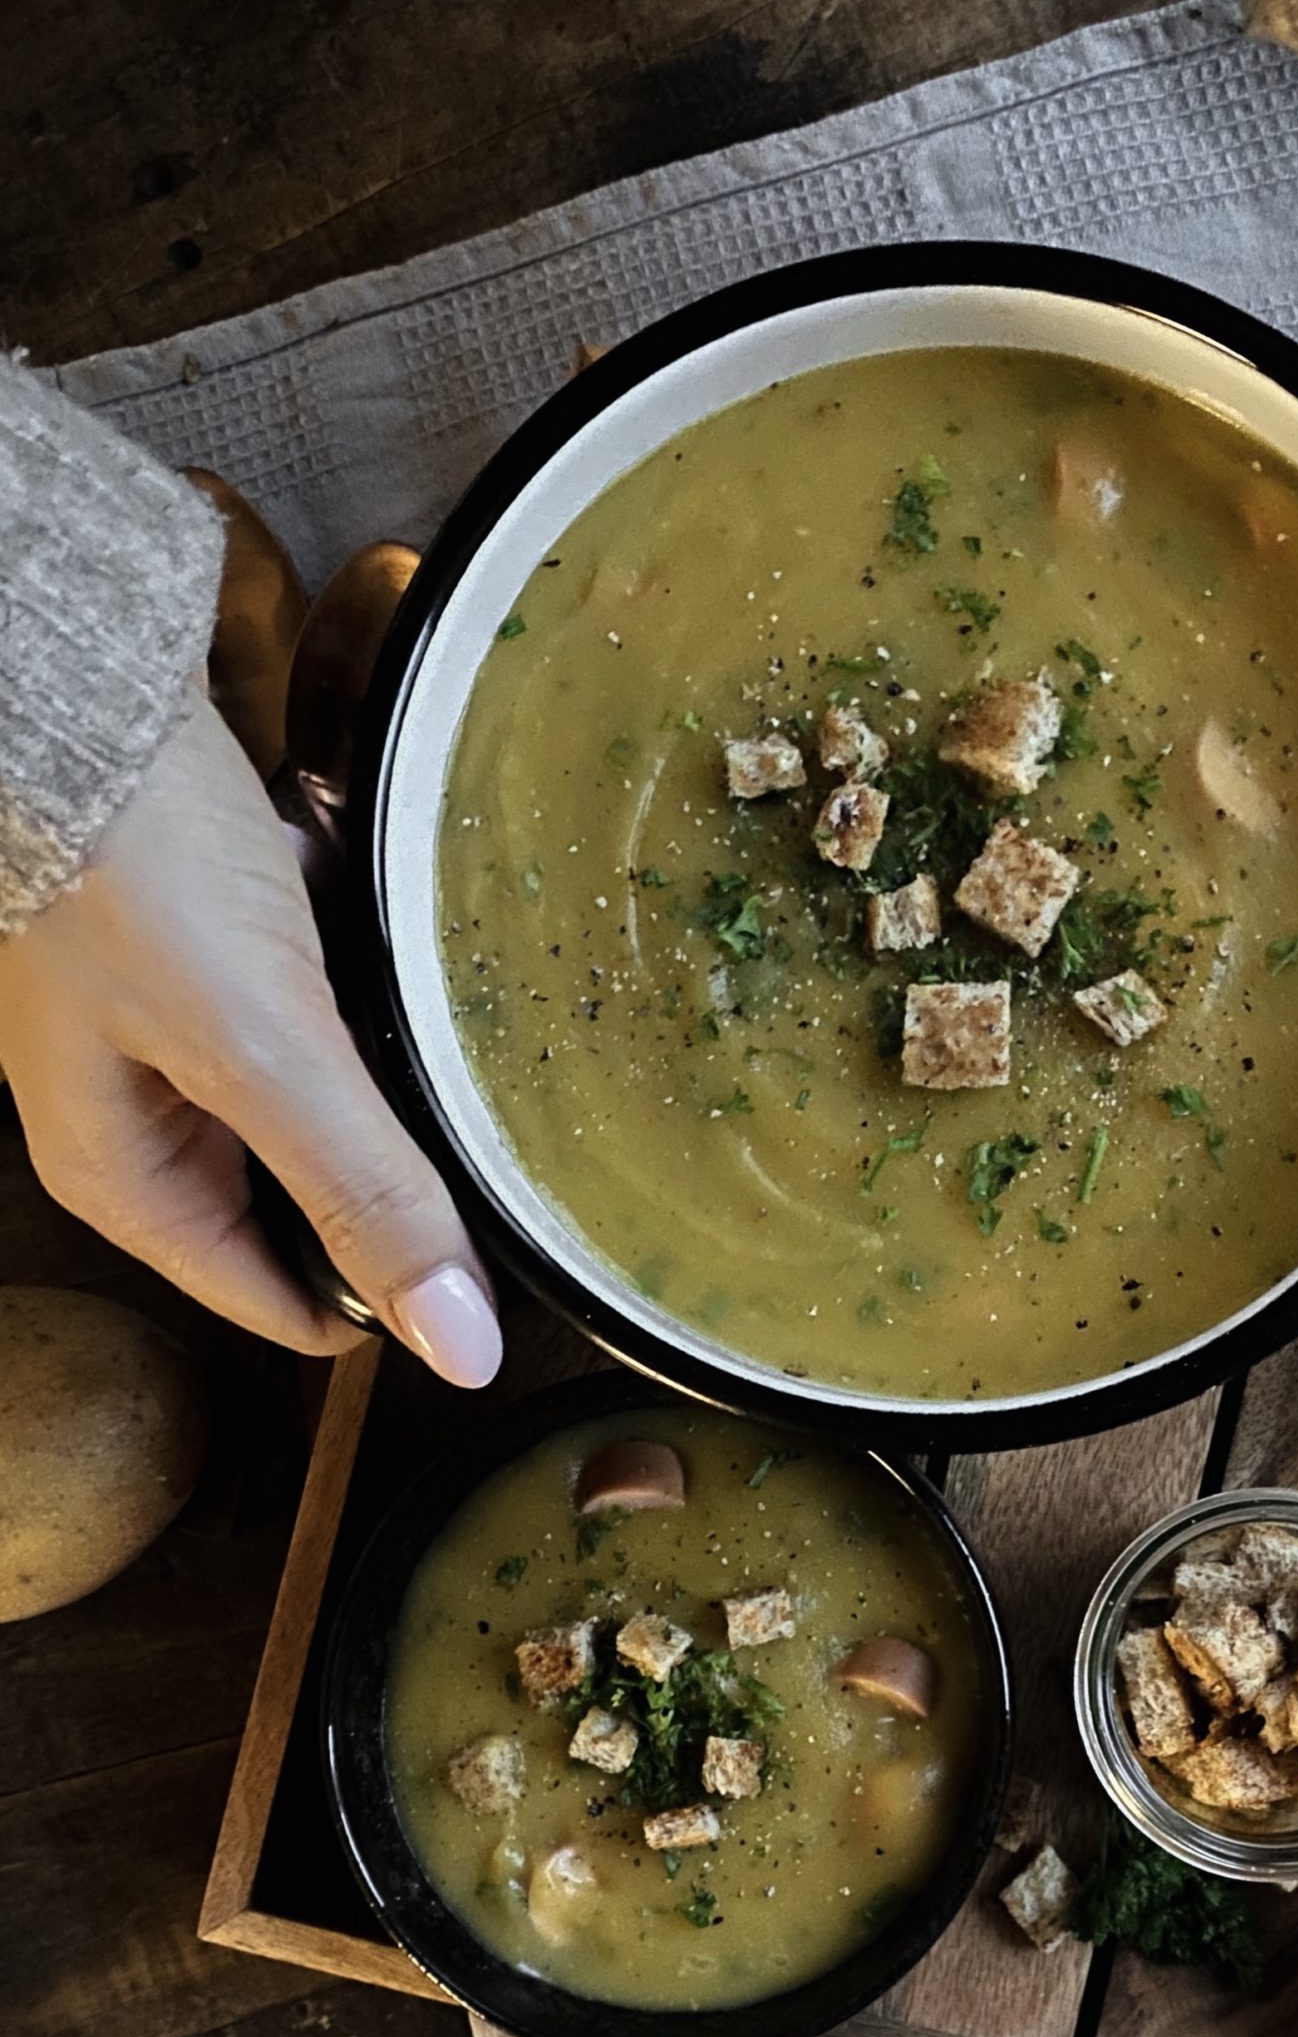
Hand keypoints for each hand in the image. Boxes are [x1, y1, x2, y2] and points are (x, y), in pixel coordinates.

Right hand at [0, 689, 502, 1383]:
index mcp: (131, 1186)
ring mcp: (168, 1042)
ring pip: (322, 1103)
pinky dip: (349, 974)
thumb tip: (457, 1346)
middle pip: (309, 1209)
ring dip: (376, 1063)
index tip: (485, 1253)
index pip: (288, 1309)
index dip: (393, 1292)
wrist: (73, 690)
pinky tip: (359, 927)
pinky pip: (313, 1004)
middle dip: (386, 1161)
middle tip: (454, 1100)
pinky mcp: (204, 961)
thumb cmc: (127, 864)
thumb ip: (363, 1193)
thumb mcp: (264, 1052)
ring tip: (399, 1000)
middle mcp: (142, 1130)